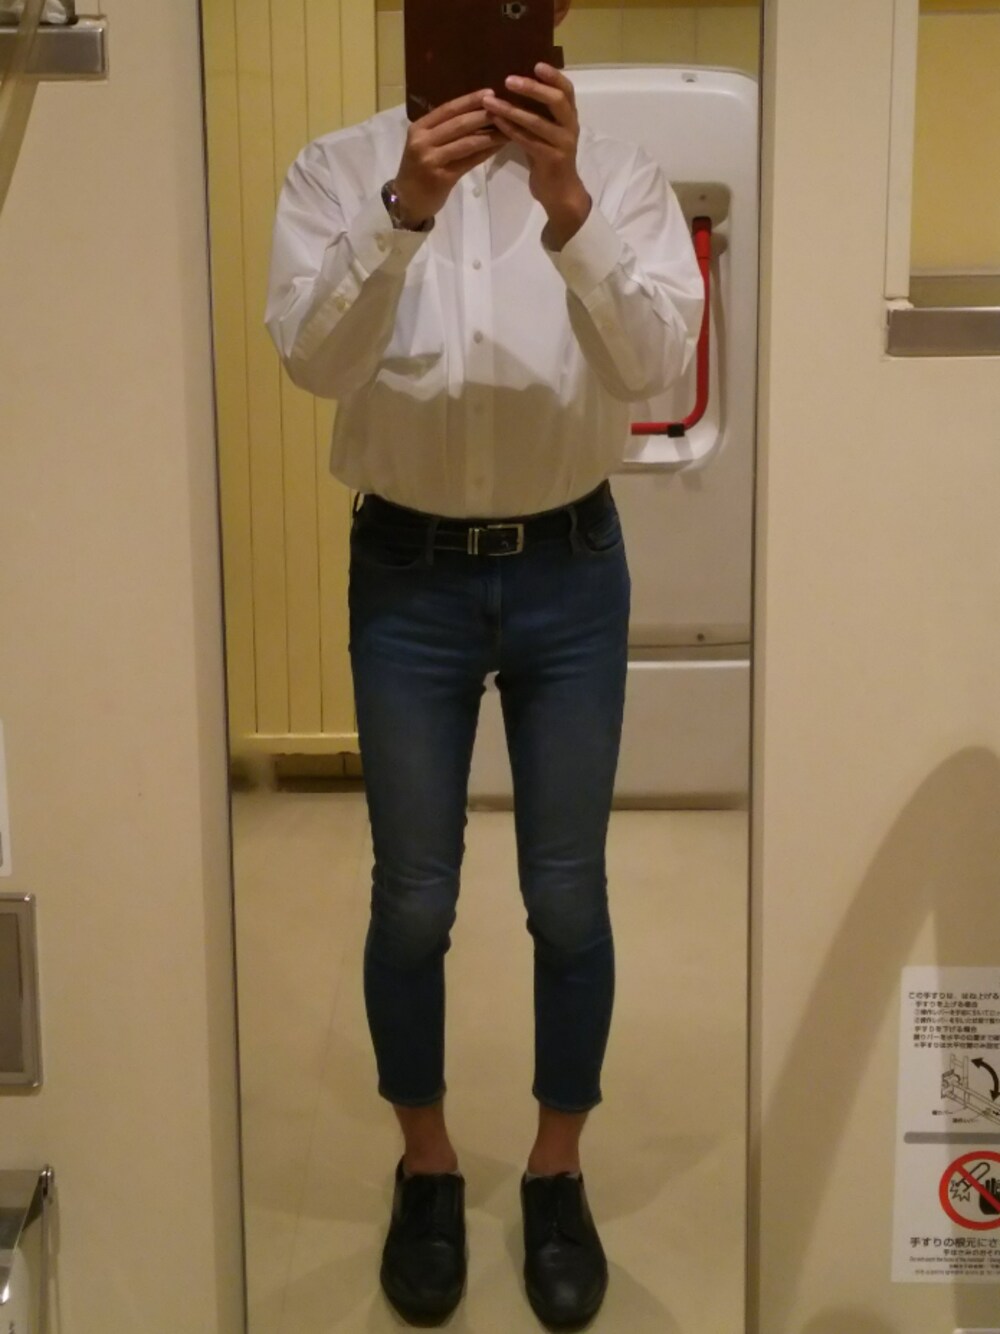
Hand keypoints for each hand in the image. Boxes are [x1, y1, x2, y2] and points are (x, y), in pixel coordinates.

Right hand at [394, 91, 504, 225]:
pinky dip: (485, 153)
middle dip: (484, 115)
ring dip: (490, 135)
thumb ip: (444, 130)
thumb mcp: (426, 144)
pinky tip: (498, 147)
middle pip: (459, 123)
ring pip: (466, 142)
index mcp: (419, 128)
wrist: (407, 201)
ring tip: (508, 129)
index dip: (470, 100)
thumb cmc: (419, 171)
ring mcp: (431, 160)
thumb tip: (477, 114)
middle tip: (504, 109)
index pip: (448, 109)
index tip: (490, 92)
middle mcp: (423, 141)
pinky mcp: (442, 178)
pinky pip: (469, 161)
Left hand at [483, 64, 590, 248]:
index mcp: (569, 116)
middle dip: (532, 88)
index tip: (536, 64)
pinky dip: (510, 130)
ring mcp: (563, 143)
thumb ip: (537, 112)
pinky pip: (528, 141)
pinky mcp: (552, 159)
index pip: (566, 90)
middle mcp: (570, 126)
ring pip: (537, 122)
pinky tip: (496, 122)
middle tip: (508, 80)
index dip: (553, 76)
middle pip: (556, 100)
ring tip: (490, 102)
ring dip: (511, 109)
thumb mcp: (545, 131)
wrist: (560, 194)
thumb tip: (513, 89)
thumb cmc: (548, 159)